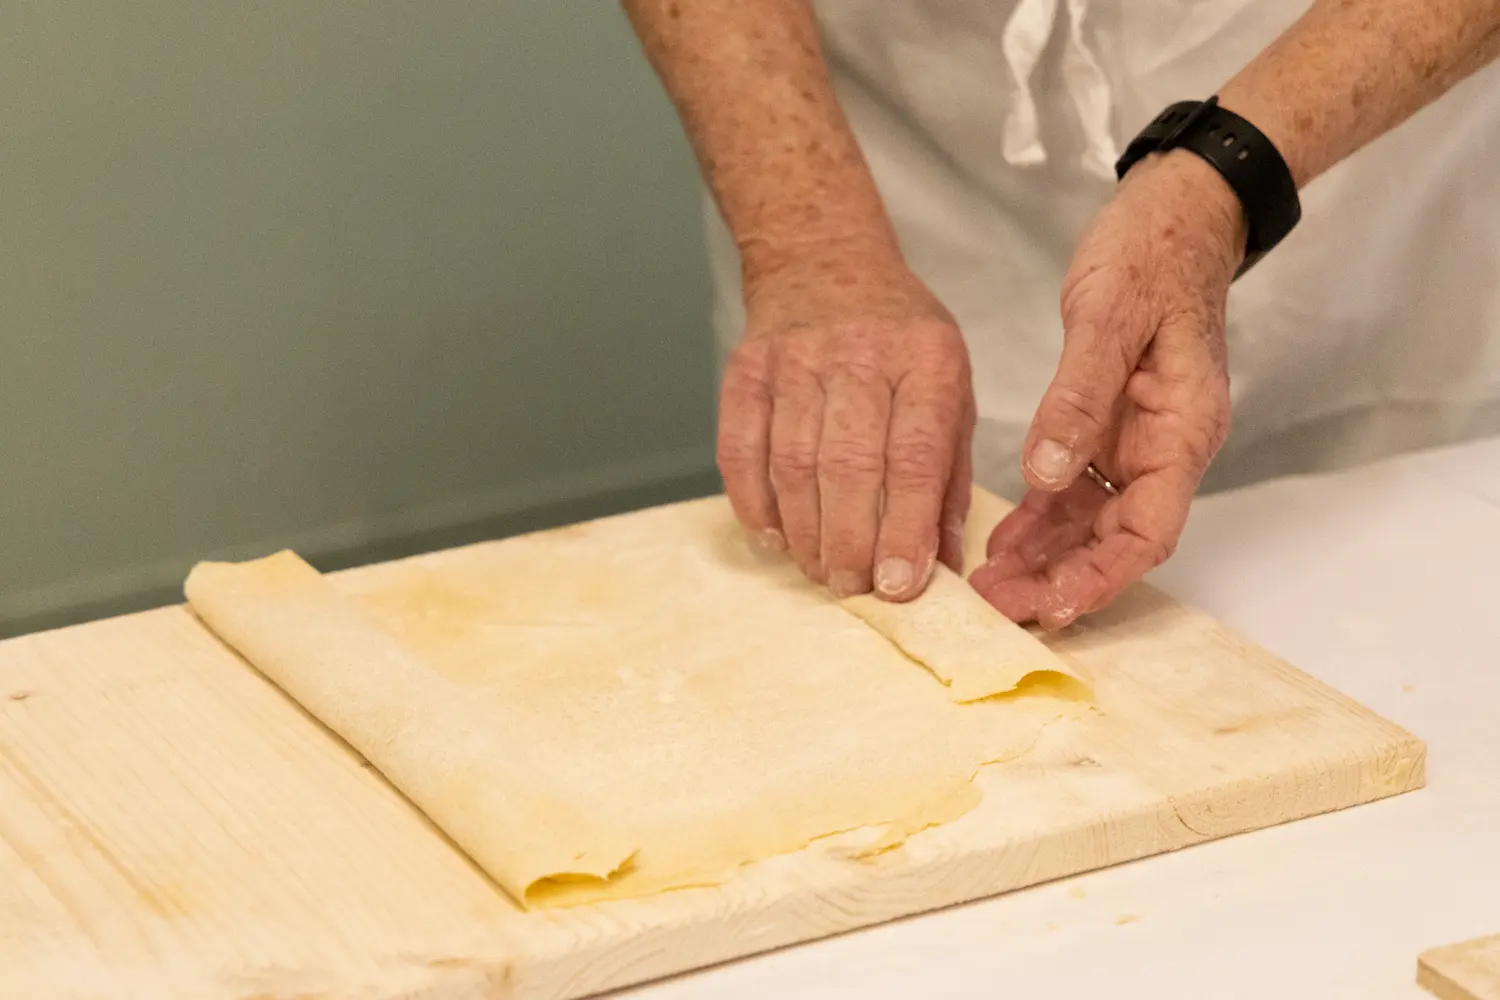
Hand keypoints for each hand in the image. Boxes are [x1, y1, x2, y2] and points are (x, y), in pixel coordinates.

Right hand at [718, 237, 974, 600]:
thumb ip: (948, 478)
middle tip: (852, 589)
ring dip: (804, 534)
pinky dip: (753, 502)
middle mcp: (859, 355)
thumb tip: (942, 567)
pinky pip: (740, 448)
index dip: (904, 528)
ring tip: (819, 572)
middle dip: (849, 543)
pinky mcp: (746, 368)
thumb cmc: (900, 341)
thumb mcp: (950, 390)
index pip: (913, 456)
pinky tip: (772, 537)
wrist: (824, 261)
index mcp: (925, 360)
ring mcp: (794, 359)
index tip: (898, 586)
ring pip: (792, 464)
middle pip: (847, 467)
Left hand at [970, 151, 1246, 627]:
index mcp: (1182, 430)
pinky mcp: (1108, 424)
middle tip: (996, 604)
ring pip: (1091, 522)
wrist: (1173, 212)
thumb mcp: (1110, 316)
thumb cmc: (1152, 254)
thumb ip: (1079, 398)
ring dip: (1044, 557)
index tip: (1049, 606)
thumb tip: (1047, 474)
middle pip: (1116, 540)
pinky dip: (1039, 517)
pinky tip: (1001, 541)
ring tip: (988, 585)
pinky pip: (1074, 488)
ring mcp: (1136, 440)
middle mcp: (1163, 447)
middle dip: (1061, 580)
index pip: (1148, 532)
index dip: (1099, 578)